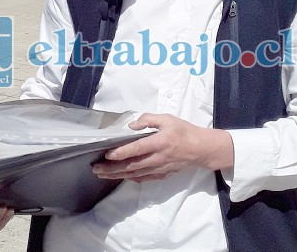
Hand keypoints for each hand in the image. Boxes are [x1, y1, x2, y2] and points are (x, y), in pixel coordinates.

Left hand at [92, 113, 232, 182]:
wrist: (201, 149)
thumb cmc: (184, 131)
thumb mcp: (168, 119)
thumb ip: (149, 119)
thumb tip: (132, 125)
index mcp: (159, 142)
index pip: (137, 149)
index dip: (121, 152)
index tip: (107, 154)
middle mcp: (158, 158)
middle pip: (132, 165)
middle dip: (112, 168)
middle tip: (96, 168)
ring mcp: (159, 169)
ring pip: (135, 174)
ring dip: (117, 175)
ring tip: (102, 174)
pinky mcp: (161, 175)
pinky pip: (143, 178)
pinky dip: (130, 178)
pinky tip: (120, 176)